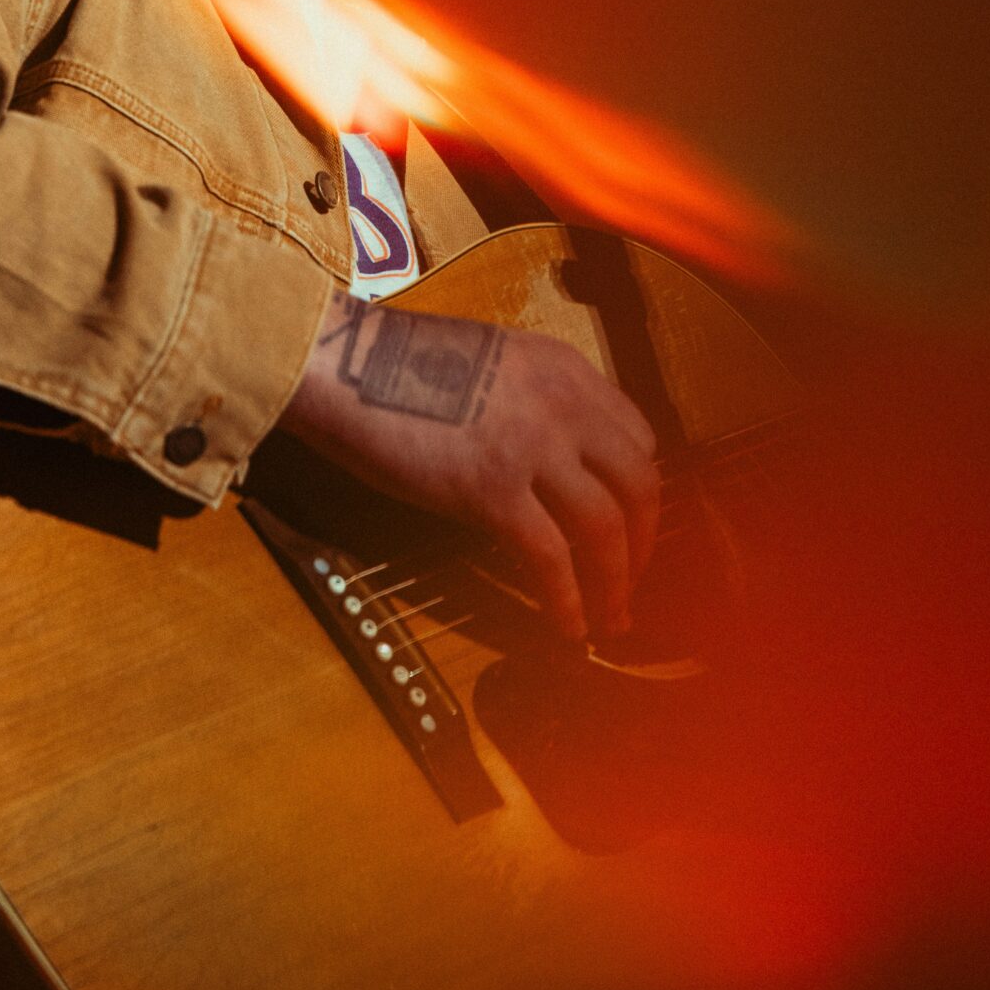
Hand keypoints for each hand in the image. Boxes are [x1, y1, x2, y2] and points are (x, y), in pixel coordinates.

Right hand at [278, 291, 660, 642]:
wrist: (344, 365)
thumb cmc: (397, 363)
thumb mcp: (491, 362)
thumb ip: (534, 400)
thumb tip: (552, 461)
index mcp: (564, 368)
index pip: (638, 436)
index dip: (640, 489)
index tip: (632, 523)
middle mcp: (563, 404)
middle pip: (639, 484)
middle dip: (645, 543)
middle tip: (633, 581)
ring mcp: (532, 446)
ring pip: (605, 528)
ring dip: (616, 584)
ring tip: (610, 619)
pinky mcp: (492, 490)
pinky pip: (550, 559)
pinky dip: (566, 602)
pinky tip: (566, 627)